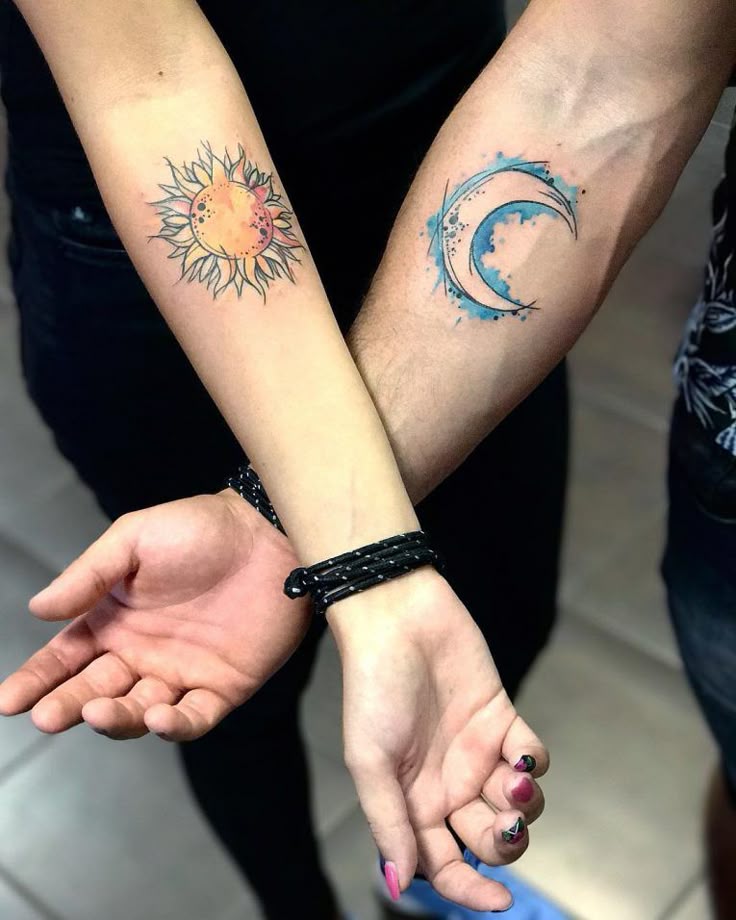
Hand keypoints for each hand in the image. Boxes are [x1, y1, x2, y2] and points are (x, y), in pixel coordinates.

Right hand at [0, 491, 309, 739]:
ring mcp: (181, 673)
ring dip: (115, 718)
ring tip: (99, 711)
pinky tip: (157, 716)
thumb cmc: (200, 530)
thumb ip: (89, 575)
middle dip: (67, 706)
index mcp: (114, 619)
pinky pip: (193, 717)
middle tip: (46, 716)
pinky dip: (173, 724)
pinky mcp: (222, 687)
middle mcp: (141, 653)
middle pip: (94, 691)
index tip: (7, 701)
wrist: (270, 535)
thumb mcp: (134, 539)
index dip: (36, 681)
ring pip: (137, 711)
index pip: (65, 658)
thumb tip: (37, 610)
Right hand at [328, 568, 547, 911]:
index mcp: (412, 800)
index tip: (497, 902)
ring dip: (522, 805)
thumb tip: (398, 884)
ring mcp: (476, 751)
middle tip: (505, 824)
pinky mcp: (501, 718)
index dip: (469, 889)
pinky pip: (531, 757)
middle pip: (487, 839)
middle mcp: (447, 783)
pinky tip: (519, 753)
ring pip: (516, 804)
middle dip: (503, 843)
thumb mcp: (370, 760)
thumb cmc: (374, 687)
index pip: (443, 863)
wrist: (398, 619)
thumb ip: (390, 822)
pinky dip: (533, 764)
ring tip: (511, 782)